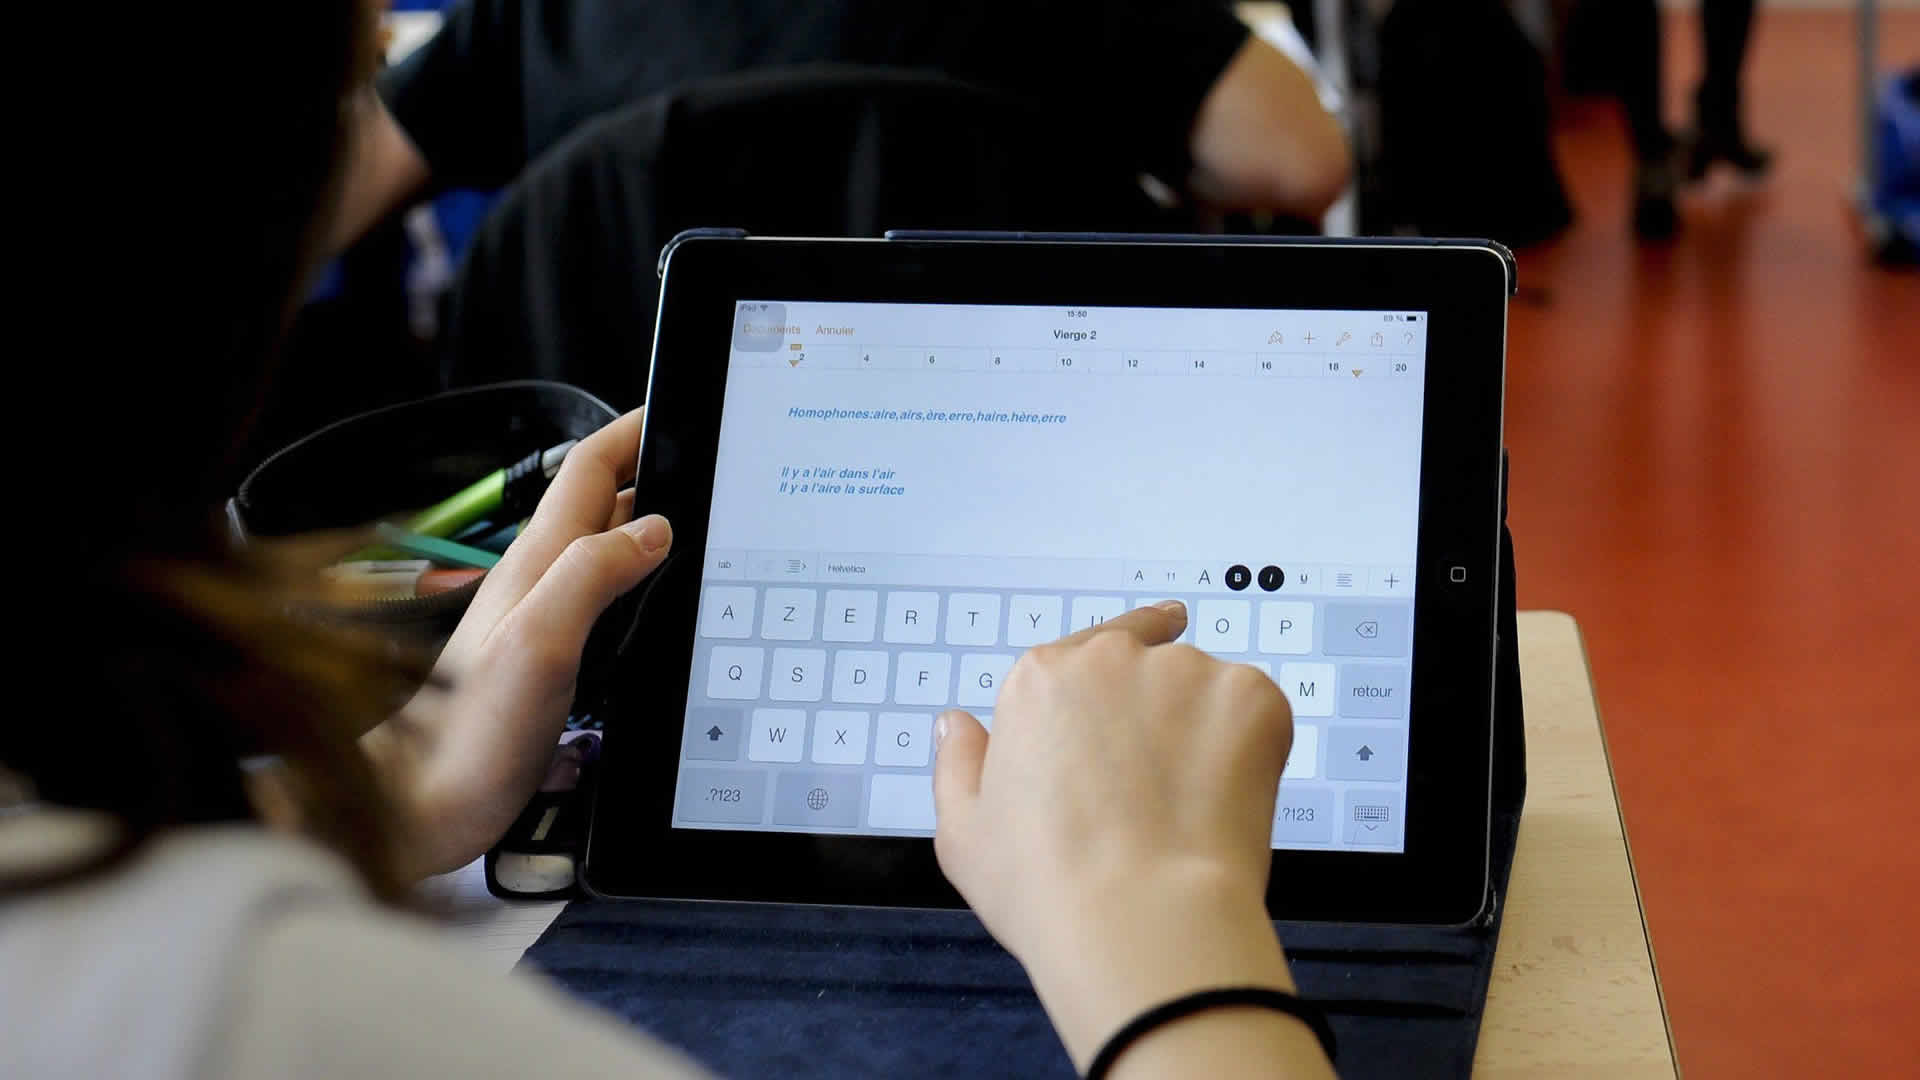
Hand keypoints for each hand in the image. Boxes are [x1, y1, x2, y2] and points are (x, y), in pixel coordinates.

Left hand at [363, 408, 669, 876]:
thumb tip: (652, 526)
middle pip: (602, 504)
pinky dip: (639, 587)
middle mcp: (538, 582)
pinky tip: (662, 608)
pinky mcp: (550, 660)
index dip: (634, 431)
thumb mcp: (541, 644)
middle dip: (654, 473)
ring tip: (700, 525)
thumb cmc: (472, 736)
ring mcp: (542, 619)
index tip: (677, 410)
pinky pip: (604, 602)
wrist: (425, 806)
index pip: (589, 468)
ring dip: (648, 529)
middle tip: (710, 469)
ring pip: (605, 552)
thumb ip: (591, 577)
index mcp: (537, 564)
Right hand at [933, 604, 1313, 1071]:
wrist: (1143, 919)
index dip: (1104, 690)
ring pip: (1203, 692)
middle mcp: (1112, 660)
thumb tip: (955, 724)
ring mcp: (1187, 674)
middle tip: (1156, 785)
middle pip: (1144, 666)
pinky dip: (1252, 750)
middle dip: (1154, 714)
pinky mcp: (1251, 699)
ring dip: (1203, 732)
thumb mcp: (965, 835)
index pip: (1080, 654)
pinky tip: (1224, 803)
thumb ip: (958, 765)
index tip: (1126, 705)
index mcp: (1041, 679)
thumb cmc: (1047, 888)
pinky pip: (1257, 714)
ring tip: (1189, 808)